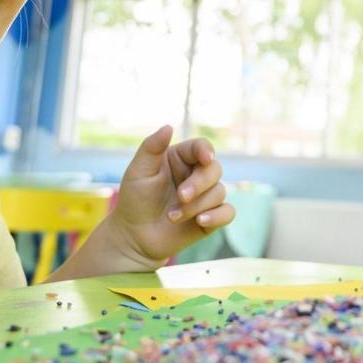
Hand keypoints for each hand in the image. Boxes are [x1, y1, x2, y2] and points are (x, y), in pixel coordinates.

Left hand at [109, 125, 235, 266]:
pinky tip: (200, 221)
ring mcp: (205, 196)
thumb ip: (151, 147)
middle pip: (214, 169)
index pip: (201, 147)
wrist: (134, 236)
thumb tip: (169, 126)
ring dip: (197, 206)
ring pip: (219, 192)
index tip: (206, 158)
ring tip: (172, 217)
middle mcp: (196, 174)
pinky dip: (217, 216)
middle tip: (181, 197)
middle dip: (199, 184)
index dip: (206, 150)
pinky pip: (228, 212)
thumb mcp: (138, 172)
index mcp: (181, 159)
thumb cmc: (135, 200)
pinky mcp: (211, 217)